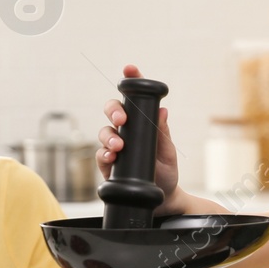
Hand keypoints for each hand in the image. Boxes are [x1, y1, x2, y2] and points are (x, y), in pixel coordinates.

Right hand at [97, 64, 181, 206]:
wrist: (162, 198)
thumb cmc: (166, 172)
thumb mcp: (168, 152)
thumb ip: (163, 133)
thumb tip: (163, 111)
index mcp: (141, 123)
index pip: (134, 98)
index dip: (131, 80)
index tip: (130, 69)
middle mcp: (125, 131)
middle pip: (112, 110)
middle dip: (114, 110)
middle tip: (122, 118)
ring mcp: (115, 147)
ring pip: (104, 132)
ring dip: (109, 136)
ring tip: (119, 146)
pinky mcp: (108, 165)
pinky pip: (100, 154)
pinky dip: (104, 154)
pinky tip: (111, 157)